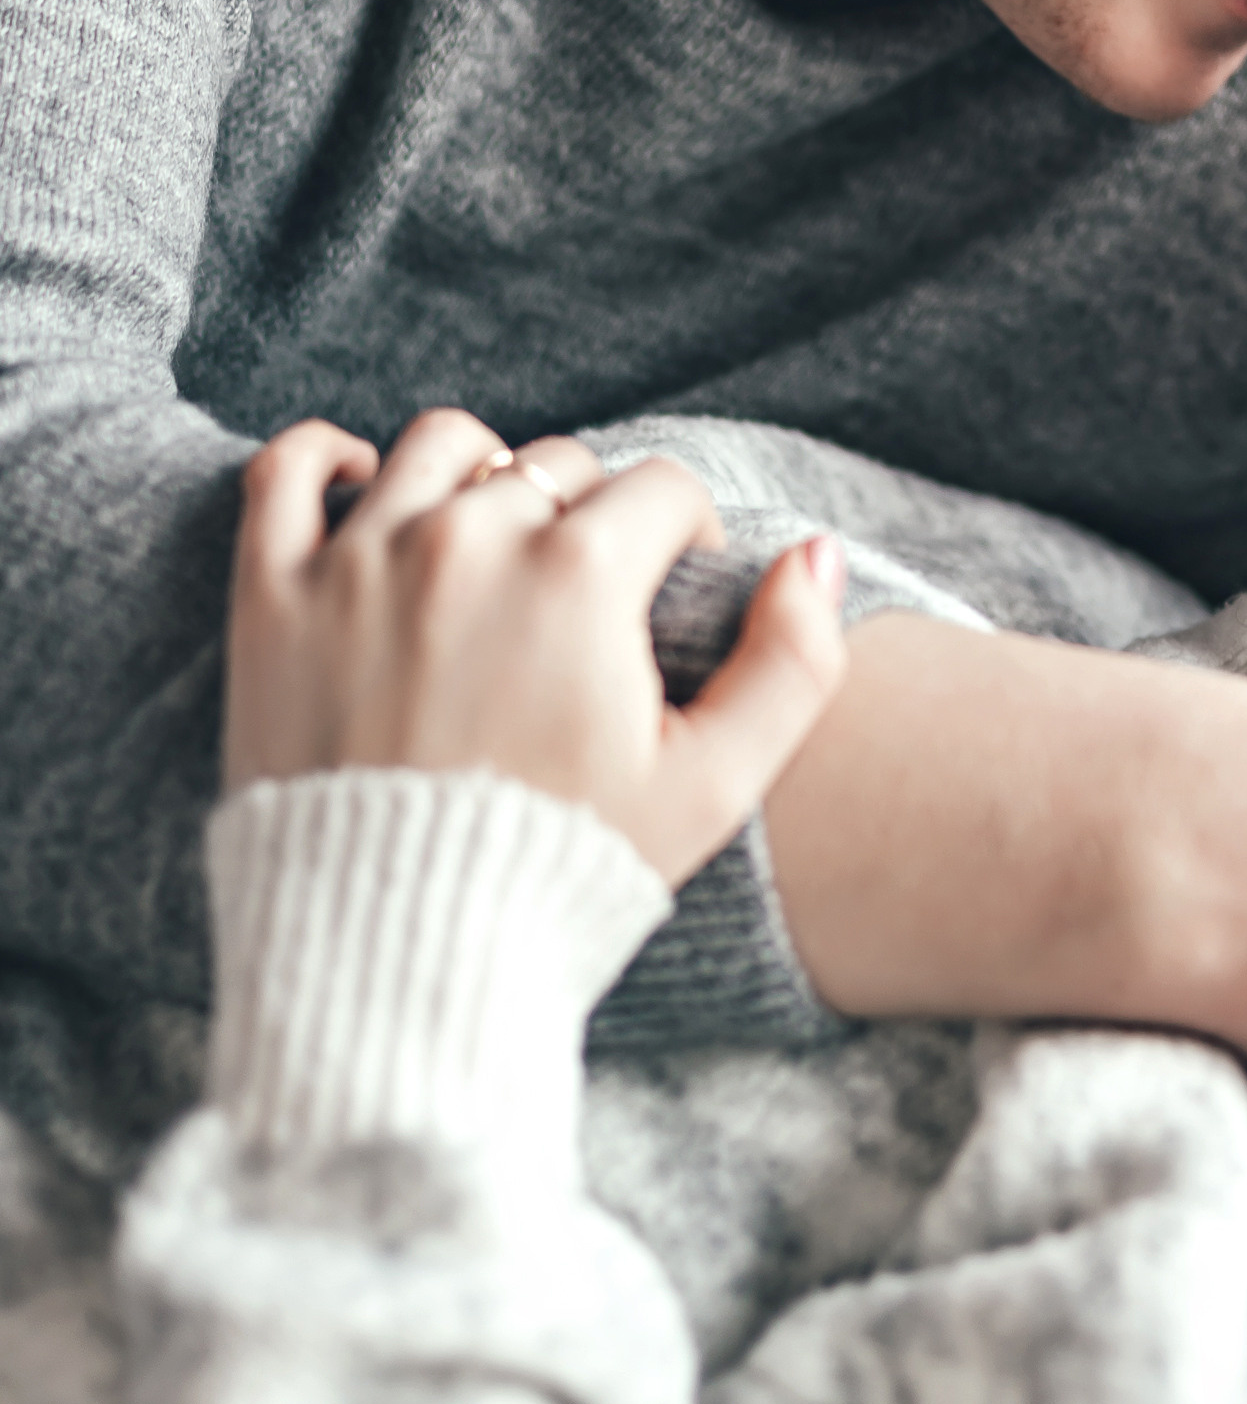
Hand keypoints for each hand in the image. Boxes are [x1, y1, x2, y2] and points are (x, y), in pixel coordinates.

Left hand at [224, 410, 847, 885]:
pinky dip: (328, 458)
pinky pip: (289, 468)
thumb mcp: (714, 785)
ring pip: (440, 446)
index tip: (673, 592)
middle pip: (557, 467)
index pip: (662, 488)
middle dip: (588, 518)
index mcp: (580, 575)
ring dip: (480, 477)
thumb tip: (818, 554)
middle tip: (581, 600)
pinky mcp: (272, 597)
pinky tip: (367, 486)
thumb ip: (795, 663)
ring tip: (491, 545)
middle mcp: (467, 543)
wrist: (394, 957)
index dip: (689, 537)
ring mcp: (360, 563)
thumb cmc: (562, 875)